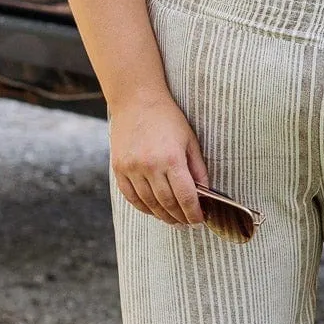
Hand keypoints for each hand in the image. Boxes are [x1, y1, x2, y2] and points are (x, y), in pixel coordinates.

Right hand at [109, 91, 208, 225]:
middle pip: (167, 204)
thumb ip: (198, 168)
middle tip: (187, 222)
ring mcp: (132, 169)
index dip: (193, 213)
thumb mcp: (190, 140)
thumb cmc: (168, 118)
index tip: (199, 220)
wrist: (136, 100)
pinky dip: (144, 207)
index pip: (185, 196)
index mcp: (171, 159)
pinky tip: (153, 210)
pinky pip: (131, 197)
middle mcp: (150, 166)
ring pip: (149, 204)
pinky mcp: (118, 169)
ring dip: (162, 215)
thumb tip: (205, 193)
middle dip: (180, 217)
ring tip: (173, 219)